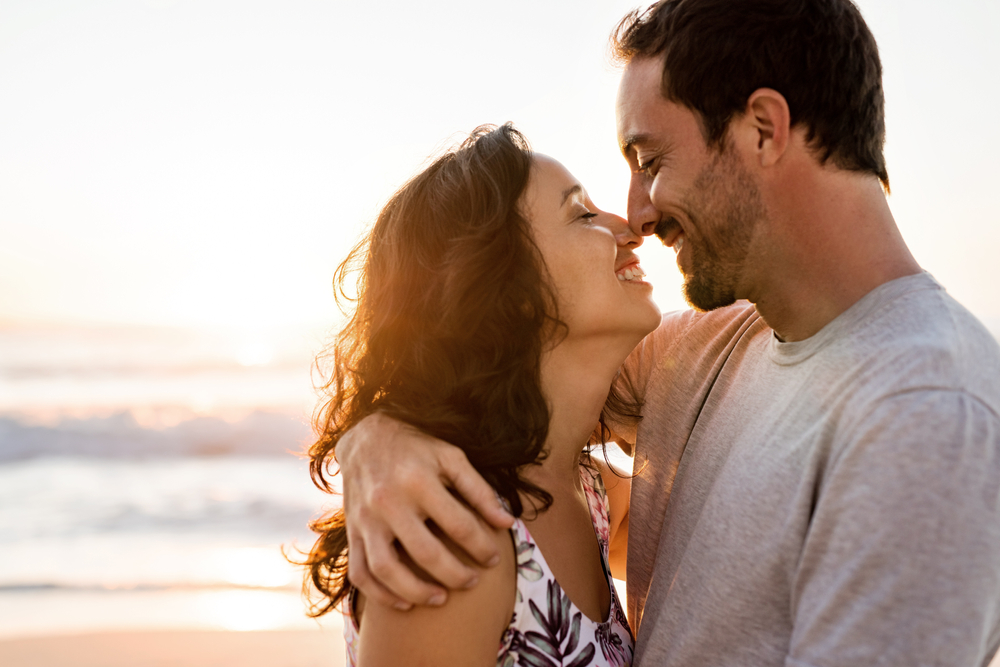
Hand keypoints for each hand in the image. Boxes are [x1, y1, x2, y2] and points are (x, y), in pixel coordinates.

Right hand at [337, 413, 514, 609]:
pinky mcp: (352, 532)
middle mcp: (389, 502)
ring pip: (387, 570)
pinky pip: (360, 572)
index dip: (482, 546)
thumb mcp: (451, 457)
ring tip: (441, 599)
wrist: (365, 437)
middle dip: (455, 574)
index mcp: (419, 481)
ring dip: (416, 591)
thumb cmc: (416, 448)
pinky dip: (379, 594)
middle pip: (426, 553)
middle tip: (472, 581)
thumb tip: (507, 522)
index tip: (494, 558)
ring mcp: (366, 520)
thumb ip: (479, 491)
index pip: (458, 525)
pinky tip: (404, 602)